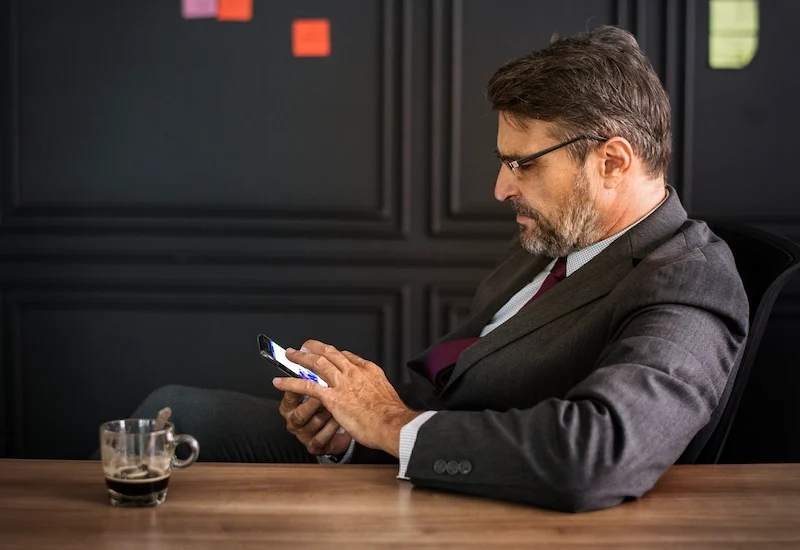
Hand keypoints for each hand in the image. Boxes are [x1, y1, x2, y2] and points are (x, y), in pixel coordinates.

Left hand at [272, 340, 420, 456]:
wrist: (392, 424)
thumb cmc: (391, 414)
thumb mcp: (386, 393)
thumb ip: (372, 389)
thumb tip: (368, 394)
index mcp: (368, 370)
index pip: (347, 356)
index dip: (334, 353)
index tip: (327, 353)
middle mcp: (353, 372)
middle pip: (330, 352)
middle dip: (315, 347)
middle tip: (304, 346)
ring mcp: (341, 382)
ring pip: (316, 363)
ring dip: (300, 358)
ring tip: (290, 355)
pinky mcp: (331, 397)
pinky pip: (306, 386)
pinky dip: (290, 383)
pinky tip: (280, 382)